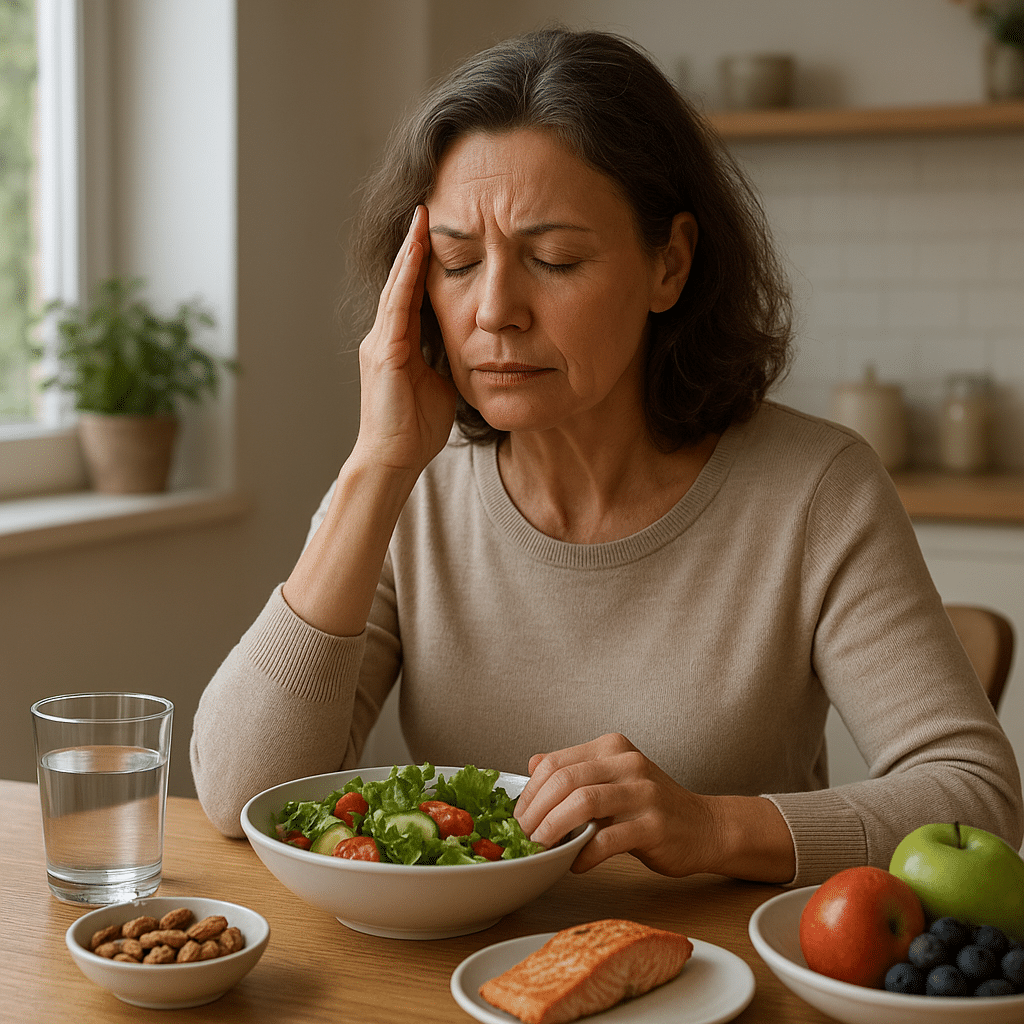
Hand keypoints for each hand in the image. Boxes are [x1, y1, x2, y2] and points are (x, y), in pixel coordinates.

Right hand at [353, 205, 457, 473]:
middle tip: (426, 208)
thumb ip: (450, 362)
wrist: (394, 459)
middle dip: (413, 246)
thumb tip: (473, 347)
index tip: (436, 234)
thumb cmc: (417, 429)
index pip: (412, 294)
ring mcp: (381, 343)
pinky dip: (406, 277)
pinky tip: (416, 252)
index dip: (423, 264)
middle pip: (401, 281)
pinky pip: (397, 306)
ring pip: (397, 286)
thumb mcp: (441, 386)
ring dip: (409, 251)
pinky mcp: (385, 353)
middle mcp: (384, 338)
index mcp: (399, 345)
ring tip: (421, 217)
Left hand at [514, 733, 718, 875]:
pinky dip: (585, 854)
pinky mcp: (655, 825)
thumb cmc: (651, 807)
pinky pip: (608, 839)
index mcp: (611, 748)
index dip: (529, 793)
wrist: (705, 827)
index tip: (519, 818)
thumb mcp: (611, 779)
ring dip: (554, 829)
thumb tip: (531, 765)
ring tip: (543, 848)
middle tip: (524, 836)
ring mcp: (644, 792)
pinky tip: (576, 864)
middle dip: (535, 812)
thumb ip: (574, 771)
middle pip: (564, 779)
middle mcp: (627, 763)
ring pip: (583, 803)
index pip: (555, 763)